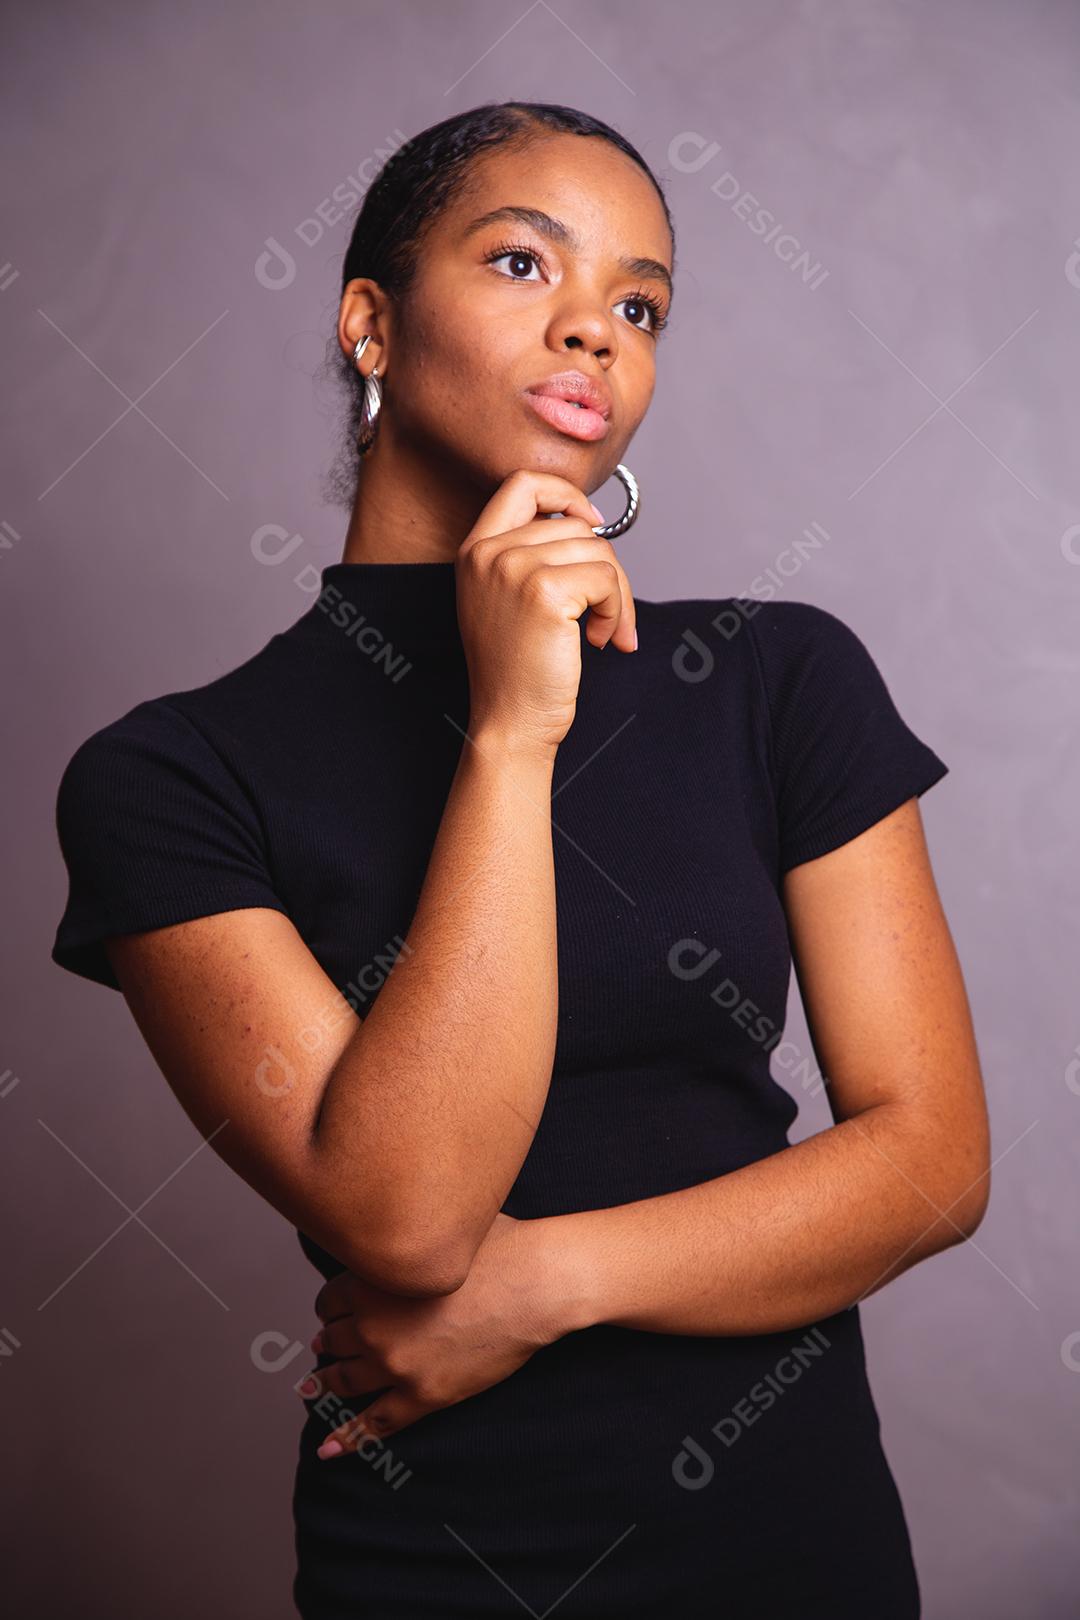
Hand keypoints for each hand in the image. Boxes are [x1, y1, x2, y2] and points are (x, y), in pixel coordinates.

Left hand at [297, 1213, 589, 1457]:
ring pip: (345, 1381)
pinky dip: (346, 1438)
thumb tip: (403, 1228)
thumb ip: (410, 1239)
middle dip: (328, 1341)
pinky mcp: (422, 1395)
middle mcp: (374, 1326)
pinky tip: (328, 1449)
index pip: (329, 1299)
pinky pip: (374, 1424)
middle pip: (333, 1340)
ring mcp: (396, 1365)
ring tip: (315, 1385)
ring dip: (327, 1382)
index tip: (334, 1310)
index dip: (331, 1305)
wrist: (532, 1285)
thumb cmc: (497, 1248)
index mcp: (372, 1282)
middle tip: (323, 1344)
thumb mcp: (438, 1232)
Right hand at [455, 469, 638, 754]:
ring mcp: (513, 568)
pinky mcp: (545, 592)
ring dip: (615, 595)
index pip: (523, 483)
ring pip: (597, 551)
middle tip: (605, 613)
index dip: (565, 493)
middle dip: (604, 567)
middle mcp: (488, 553)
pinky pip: (606, 578)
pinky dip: (617, 611)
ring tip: (600, 632)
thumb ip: (532, 555)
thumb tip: (589, 522)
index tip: (591, 523)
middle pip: (575, 524)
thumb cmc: (517, 671)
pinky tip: (600, 641)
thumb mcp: (508, 599)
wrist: (510, 723)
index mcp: (475, 550)